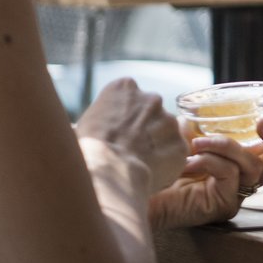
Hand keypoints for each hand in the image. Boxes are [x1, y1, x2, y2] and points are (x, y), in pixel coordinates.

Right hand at [73, 78, 187, 194]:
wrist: (107, 169)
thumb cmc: (87, 148)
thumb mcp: (82, 124)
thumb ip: (98, 118)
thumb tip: (82, 127)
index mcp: (124, 88)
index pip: (128, 95)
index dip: (122, 116)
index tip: (116, 131)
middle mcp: (151, 98)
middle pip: (151, 113)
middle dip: (143, 129)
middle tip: (128, 149)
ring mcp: (169, 121)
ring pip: (165, 133)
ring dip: (156, 146)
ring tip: (137, 165)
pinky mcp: (180, 144)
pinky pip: (174, 155)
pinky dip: (165, 165)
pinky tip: (149, 174)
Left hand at [147, 115, 262, 229]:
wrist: (133, 189)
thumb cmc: (157, 164)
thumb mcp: (184, 136)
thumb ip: (201, 125)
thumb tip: (205, 107)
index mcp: (235, 165)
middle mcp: (240, 182)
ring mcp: (233, 195)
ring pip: (253, 166)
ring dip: (225, 145)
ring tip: (196, 142)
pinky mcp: (222, 205)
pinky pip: (230, 174)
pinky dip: (210, 160)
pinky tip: (188, 161)